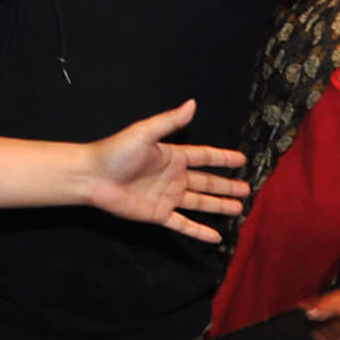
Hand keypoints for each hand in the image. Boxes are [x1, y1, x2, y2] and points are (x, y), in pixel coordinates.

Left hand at [75, 99, 250, 242]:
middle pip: (207, 182)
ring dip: (219, 206)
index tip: (241, 159)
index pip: (204, 157)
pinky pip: (183, 224)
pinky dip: (200, 231)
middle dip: (227, 185)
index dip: (222, 158)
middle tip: (247, 189)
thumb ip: (170, 122)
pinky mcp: (158, 214)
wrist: (92, 177)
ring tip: (239, 209)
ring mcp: (167, 197)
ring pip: (200, 202)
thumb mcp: (145, 133)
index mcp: (172, 156)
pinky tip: (216, 236)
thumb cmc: (116, 152)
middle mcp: (173, 177)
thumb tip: (192, 103)